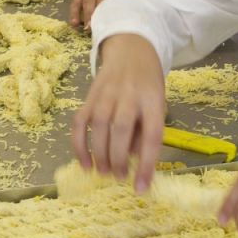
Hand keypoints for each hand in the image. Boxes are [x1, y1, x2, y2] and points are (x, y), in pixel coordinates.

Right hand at [69, 0, 135, 30]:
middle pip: (102, 1)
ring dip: (88, 16)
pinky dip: (74, 13)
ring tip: (88, 29)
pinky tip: (74, 24)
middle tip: (102, 30)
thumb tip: (143, 12)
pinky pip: (76, 2)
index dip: (119, 9)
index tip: (119, 23)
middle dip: (101, 15)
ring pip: (88, 2)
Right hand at [71, 34, 164, 191]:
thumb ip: (146, 131)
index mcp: (153, 100)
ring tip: (104, 173)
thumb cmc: (148, 83)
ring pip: (98, 126)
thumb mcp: (158, 103)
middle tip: (119, 177)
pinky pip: (79, 122)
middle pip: (120, 129)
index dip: (147, 163)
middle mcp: (129, 95)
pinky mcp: (89, 96)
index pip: (152, 135)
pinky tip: (84, 163)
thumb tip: (134, 161)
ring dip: (99, 154)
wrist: (131, 49)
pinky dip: (79, 145)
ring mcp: (106, 94)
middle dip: (118, 158)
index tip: (142, 188)